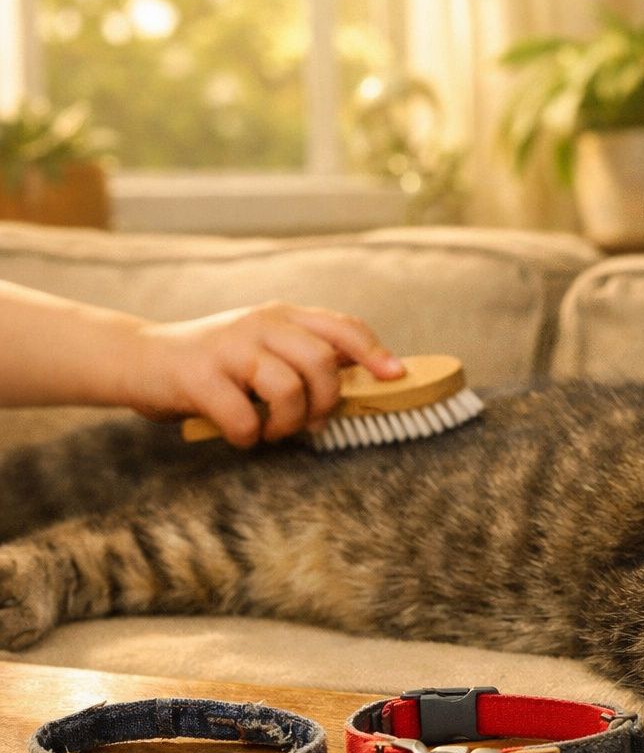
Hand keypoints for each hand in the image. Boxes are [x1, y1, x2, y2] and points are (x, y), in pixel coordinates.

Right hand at [125, 302, 403, 446]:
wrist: (138, 359)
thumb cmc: (215, 364)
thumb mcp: (264, 348)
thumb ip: (304, 357)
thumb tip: (365, 381)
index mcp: (282, 316)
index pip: (341, 327)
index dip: (373, 352)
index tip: (396, 376)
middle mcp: (259, 324)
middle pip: (321, 362)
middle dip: (326, 402)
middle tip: (310, 422)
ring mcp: (229, 347)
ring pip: (287, 389)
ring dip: (287, 424)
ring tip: (271, 431)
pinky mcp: (199, 376)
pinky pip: (243, 417)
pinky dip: (249, 437)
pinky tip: (241, 434)